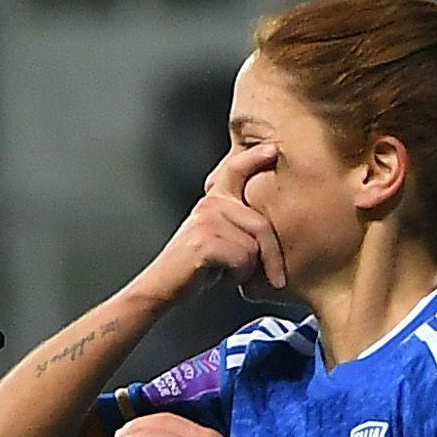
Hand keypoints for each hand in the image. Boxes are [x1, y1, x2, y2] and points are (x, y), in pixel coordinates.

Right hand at [143, 143, 286, 299]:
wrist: (162, 286)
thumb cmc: (195, 267)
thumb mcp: (218, 237)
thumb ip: (238, 223)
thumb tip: (269, 224)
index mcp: (213, 201)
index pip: (236, 171)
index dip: (254, 159)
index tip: (273, 150)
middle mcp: (209, 205)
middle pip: (260, 225)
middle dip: (271, 257)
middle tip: (274, 279)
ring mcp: (206, 221)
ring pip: (253, 247)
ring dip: (246, 270)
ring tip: (226, 272)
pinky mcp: (204, 241)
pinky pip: (242, 260)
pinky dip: (237, 277)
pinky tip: (218, 276)